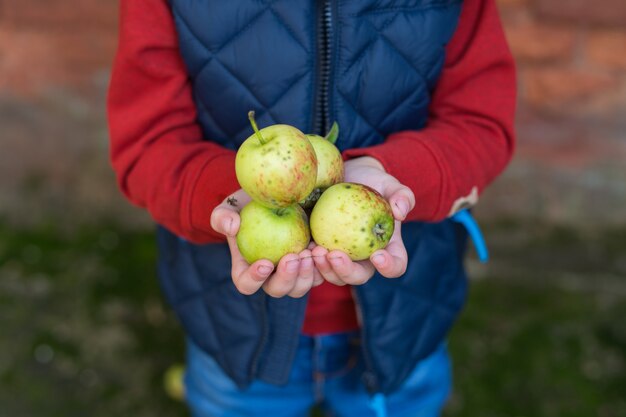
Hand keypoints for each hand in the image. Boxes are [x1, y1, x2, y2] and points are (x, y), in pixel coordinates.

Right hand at [210, 189, 322, 297]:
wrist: (286, 193)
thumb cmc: (254, 200)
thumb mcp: (235, 203)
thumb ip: (223, 215)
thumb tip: (231, 227)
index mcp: (248, 268)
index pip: (246, 284)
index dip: (254, 279)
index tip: (264, 262)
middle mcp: (272, 276)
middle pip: (278, 290)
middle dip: (287, 278)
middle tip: (294, 257)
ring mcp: (294, 273)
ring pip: (300, 288)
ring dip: (307, 274)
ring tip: (313, 251)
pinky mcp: (314, 265)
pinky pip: (321, 275)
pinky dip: (324, 266)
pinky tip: (325, 248)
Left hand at [312, 156, 414, 285]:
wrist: (347, 178)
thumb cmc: (372, 183)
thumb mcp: (389, 184)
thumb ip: (402, 195)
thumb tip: (400, 213)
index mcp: (387, 249)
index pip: (395, 265)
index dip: (388, 266)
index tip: (377, 255)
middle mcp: (364, 259)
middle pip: (359, 276)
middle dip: (346, 271)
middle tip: (334, 254)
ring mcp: (341, 258)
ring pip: (334, 276)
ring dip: (324, 269)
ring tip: (315, 251)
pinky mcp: (321, 253)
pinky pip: (314, 265)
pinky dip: (308, 261)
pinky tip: (301, 248)